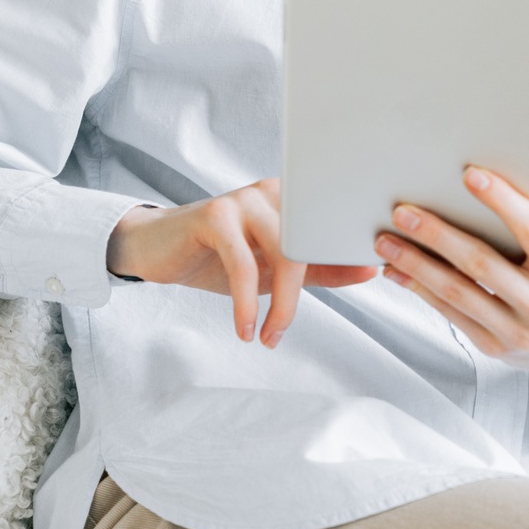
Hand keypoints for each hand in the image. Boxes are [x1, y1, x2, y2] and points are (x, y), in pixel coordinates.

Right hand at [106, 178, 380, 347]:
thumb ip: (320, 267)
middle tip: (282, 333)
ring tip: (267, 336)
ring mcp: (244, 200)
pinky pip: (242, 262)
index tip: (369, 281)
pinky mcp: (215, 214)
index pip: (333, 227)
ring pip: (282, 252)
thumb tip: (371, 269)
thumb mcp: (274, 268)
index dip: (351, 252)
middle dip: (299, 296)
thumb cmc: (218, 257)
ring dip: (279, 304)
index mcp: (294, 200)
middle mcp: (273, 192)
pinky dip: (245, 301)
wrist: (157, 249)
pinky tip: (244, 327)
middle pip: (309, 243)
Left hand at [376, 167, 528, 400]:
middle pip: (481, 264)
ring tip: (386, 241)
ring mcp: (518, 333)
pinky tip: (398, 272)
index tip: (469, 174)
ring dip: (416, 264)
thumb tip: (470, 195)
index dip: (502, 200)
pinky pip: (451, 314)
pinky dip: (421, 289)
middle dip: (437, 235)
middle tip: (402, 212)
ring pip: (458, 292)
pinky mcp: (495, 348)